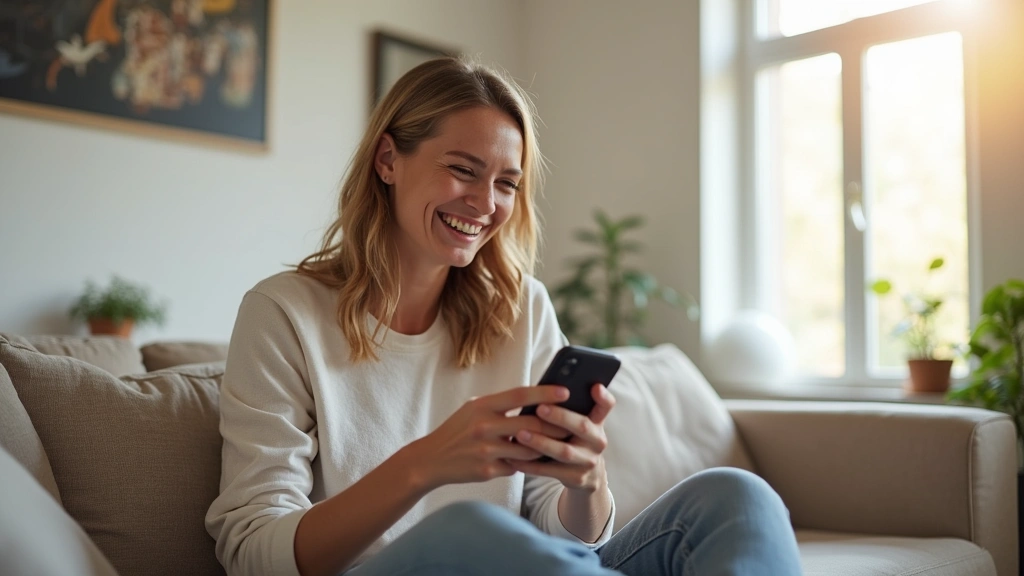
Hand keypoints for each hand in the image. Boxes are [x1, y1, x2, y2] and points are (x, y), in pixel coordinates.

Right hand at [403, 385, 573, 490]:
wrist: (432, 459)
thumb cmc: (459, 429)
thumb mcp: (474, 408)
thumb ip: (501, 405)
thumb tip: (536, 402)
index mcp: (482, 406)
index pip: (520, 395)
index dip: (545, 393)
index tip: (566, 391)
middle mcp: (484, 426)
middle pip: (530, 425)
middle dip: (555, 425)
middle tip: (572, 425)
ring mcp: (486, 450)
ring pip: (529, 449)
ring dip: (545, 447)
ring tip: (558, 443)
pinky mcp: (487, 470)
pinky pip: (517, 466)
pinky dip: (525, 463)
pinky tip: (532, 461)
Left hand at [507, 384, 615, 492]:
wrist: (586, 475)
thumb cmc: (573, 439)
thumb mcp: (578, 425)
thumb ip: (568, 410)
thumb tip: (540, 392)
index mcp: (597, 422)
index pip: (606, 406)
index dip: (603, 397)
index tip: (595, 387)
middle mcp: (597, 441)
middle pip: (582, 426)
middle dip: (560, 417)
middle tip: (540, 408)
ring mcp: (588, 461)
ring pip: (564, 451)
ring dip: (541, 442)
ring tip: (520, 434)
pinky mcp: (577, 478)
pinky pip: (550, 471)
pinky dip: (531, 464)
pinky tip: (515, 458)